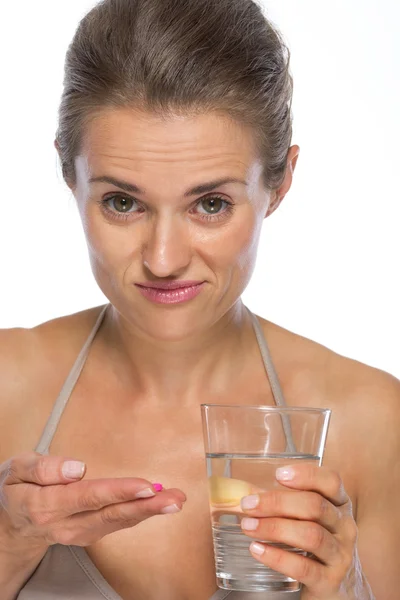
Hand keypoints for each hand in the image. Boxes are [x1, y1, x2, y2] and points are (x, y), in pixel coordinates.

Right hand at [0, 452, 185, 553]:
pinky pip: (117, 524)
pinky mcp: (89, 534)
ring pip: (117, 523)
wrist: (11, 522)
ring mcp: (78, 533)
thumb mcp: (17, 469)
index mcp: (45, 505)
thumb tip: (78, 468)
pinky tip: (160, 504)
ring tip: (176, 499)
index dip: (118, 492)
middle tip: (174, 498)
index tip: (144, 486)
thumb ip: (44, 468)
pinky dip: (140, 515)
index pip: (88, 497)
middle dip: (145, 507)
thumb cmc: (17, 488)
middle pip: (109, 515)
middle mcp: (65, 525)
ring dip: (149, 512)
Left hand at [239, 464, 370, 599]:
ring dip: (274, 528)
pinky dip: (277, 557)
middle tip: (248, 504)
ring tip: (248, 526)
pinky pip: (303, 568)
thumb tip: (247, 493)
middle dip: (277, 502)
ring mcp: (340, 556)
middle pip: (316, 506)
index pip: (332, 481)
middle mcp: (345, 527)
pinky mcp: (330, 582)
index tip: (278, 474)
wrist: (342, 591)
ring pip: (311, 535)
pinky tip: (257, 550)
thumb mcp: (313, 520)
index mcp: (340, 505)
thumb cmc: (319, 546)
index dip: (306, 475)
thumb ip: (288, 504)